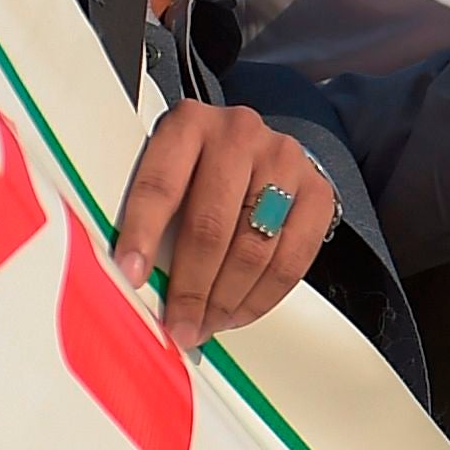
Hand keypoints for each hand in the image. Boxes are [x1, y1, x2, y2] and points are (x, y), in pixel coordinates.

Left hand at [108, 101, 330, 349]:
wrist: (257, 148)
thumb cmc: (200, 170)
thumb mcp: (168, 173)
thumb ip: (153, 215)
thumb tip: (138, 281)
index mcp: (188, 124)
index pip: (161, 184)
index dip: (143, 234)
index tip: (132, 276)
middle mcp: (238, 134)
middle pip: (211, 225)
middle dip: (191, 289)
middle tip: (178, 325)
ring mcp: (283, 160)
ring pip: (253, 248)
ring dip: (226, 301)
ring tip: (206, 324)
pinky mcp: (317, 190)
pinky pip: (292, 260)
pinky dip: (261, 298)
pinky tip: (238, 312)